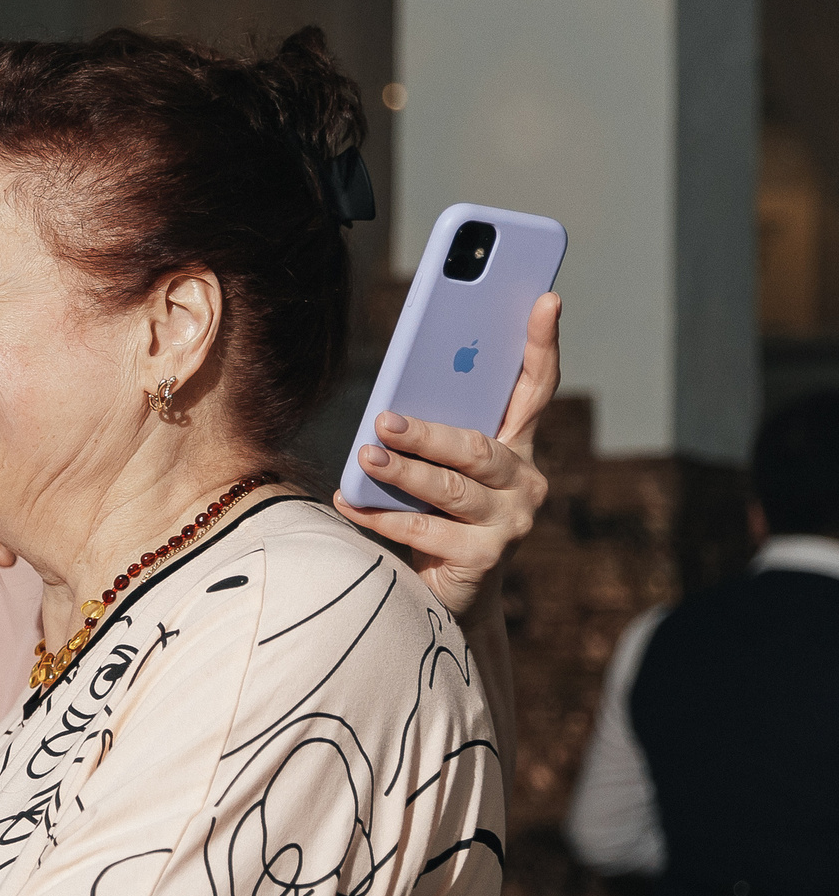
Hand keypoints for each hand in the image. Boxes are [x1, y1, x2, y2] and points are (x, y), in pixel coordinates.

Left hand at [332, 290, 560, 618]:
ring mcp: (510, 521)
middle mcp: (523, 480)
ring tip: (366, 459)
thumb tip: (389, 405)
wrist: (449, 595)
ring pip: (453, 488)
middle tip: (384, 419)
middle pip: (478, 446)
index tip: (546, 299)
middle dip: (428, 432)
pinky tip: (350, 503)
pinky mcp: (486, 558)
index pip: (535, 388)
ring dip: (404, 472)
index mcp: (517, 446)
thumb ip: (433, 436)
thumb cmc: (438, 516)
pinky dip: (382, 517)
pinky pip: (426, 531)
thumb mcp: (441, 469)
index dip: (542, 345)